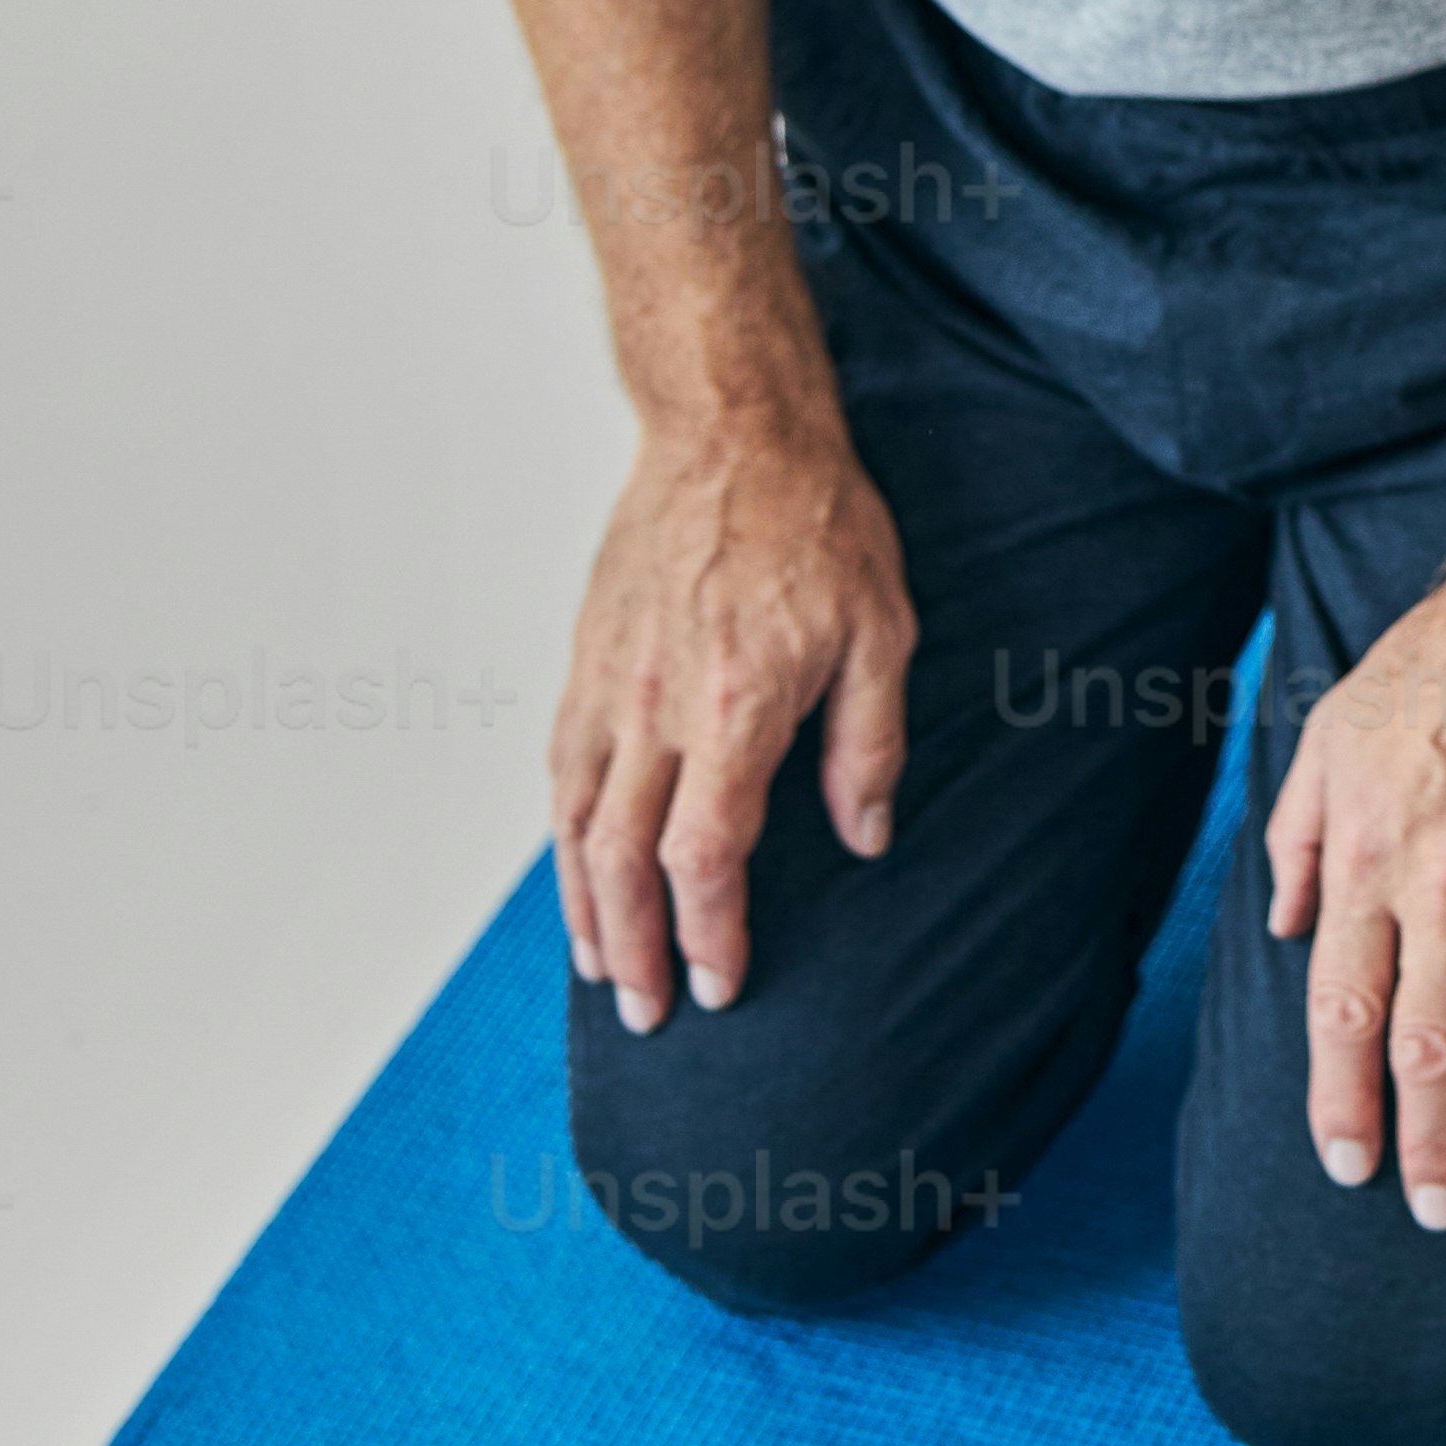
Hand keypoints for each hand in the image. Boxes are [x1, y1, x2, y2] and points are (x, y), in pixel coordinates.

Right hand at [553, 403, 913, 1035]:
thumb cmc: (816, 523)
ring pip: (575, 822)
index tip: (722, 982)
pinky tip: (579, 869)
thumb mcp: (883, 632)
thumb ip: (869, 745)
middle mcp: (654, 706)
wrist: (731, 432)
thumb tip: (865, 837)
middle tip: (648, 1014)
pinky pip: (562, 769)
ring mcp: (608, 683)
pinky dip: (564, 836)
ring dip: (583, 907)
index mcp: (733, 706)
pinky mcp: (586, 659)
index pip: (704, 855)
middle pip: (622, 860)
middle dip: (632, 950)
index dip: (709, 932)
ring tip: (599, 968)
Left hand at [1265, 572, 1445, 1229]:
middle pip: (1429, 1048)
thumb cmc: (1435, 668)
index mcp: (1370, 863)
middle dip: (1427, 1145)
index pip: (1344, 1012)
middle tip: (1434, 1215)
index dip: (1343, 1100)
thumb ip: (1298, 838)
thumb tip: (1282, 928)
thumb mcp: (1329, 737)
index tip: (1347, 1166)